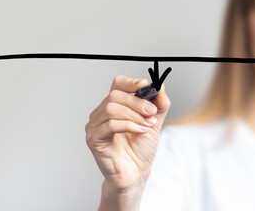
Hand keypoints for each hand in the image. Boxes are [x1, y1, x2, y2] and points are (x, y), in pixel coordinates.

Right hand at [85, 75, 170, 192]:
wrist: (136, 173)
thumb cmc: (140, 149)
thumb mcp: (154, 123)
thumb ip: (158, 105)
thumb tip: (160, 87)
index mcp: (114, 106)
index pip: (117, 84)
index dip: (130, 82)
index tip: (144, 86)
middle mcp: (101, 113)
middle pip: (115, 95)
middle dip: (137, 102)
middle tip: (151, 112)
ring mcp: (94, 126)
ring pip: (112, 108)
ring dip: (134, 115)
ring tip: (147, 125)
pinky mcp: (93, 139)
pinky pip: (110, 125)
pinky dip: (128, 125)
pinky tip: (140, 131)